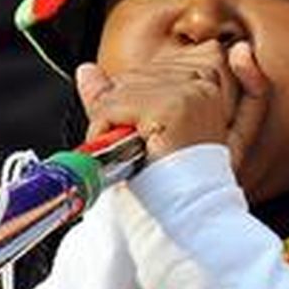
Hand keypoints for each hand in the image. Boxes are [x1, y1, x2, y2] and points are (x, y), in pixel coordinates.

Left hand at [75, 41, 269, 167]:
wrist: (189, 218)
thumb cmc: (168, 181)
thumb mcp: (139, 131)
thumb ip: (112, 95)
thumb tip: (86, 70)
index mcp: (203, 81)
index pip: (142, 71)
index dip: (129, 105)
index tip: (146, 137)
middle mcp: (201, 80)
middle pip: (128, 78)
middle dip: (119, 116)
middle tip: (139, 152)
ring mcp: (189, 91)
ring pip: (116, 93)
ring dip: (112, 129)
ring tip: (136, 157)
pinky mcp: (172, 107)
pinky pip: (111, 107)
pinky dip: (105, 134)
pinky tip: (128, 157)